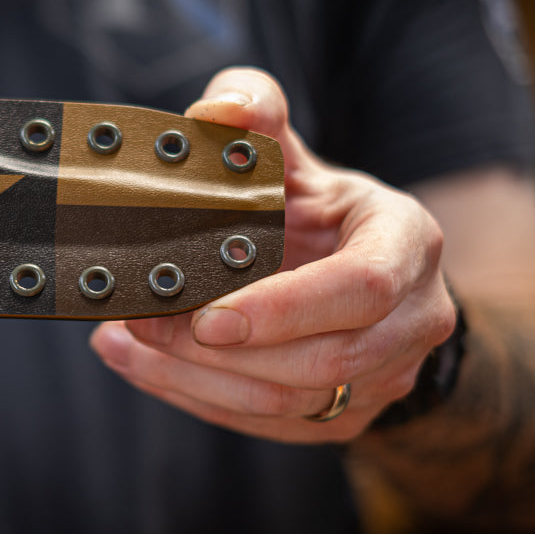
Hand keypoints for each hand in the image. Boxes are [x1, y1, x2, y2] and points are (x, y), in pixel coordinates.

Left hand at [90, 68, 456, 441]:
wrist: (364, 269)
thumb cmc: (315, 205)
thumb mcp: (292, 149)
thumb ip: (254, 109)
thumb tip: (216, 112)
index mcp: (407, 242)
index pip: (360, 289)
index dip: (284, 309)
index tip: (206, 316)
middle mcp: (413, 318)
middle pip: (321, 361)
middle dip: (218, 353)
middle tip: (137, 324)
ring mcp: (385, 376)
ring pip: (290, 403)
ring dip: (194, 380)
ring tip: (121, 346)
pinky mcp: (347, 414)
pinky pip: (271, 423)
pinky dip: (199, 399)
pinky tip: (144, 368)